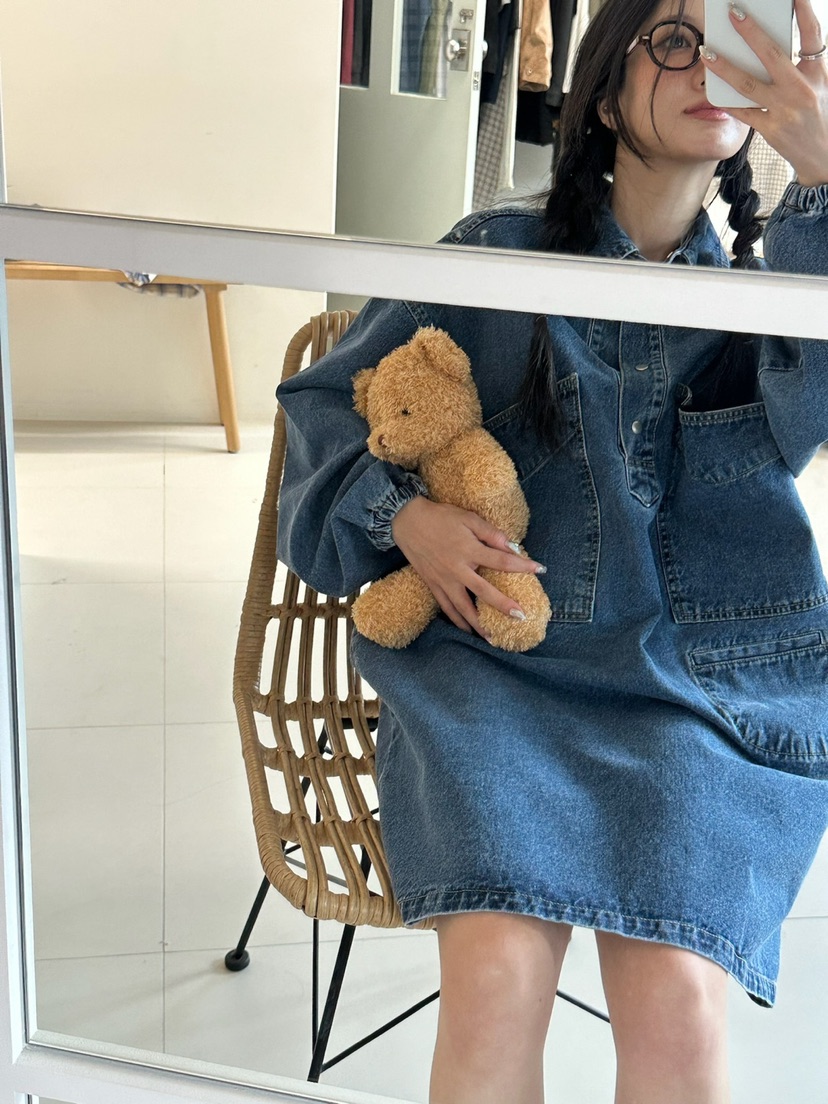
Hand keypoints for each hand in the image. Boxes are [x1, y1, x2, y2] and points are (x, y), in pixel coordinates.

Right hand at [390, 496, 545, 639]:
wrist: (407, 521)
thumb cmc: (440, 517)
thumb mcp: (468, 518)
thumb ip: (490, 532)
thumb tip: (512, 545)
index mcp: (468, 550)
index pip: (501, 560)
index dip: (522, 565)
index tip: (541, 569)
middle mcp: (457, 569)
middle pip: (484, 592)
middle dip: (504, 605)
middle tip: (521, 617)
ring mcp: (444, 580)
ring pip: (463, 608)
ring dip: (479, 625)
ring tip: (493, 638)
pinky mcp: (433, 585)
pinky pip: (447, 608)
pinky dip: (458, 621)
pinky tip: (468, 630)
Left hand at [700, 0, 827, 185]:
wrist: (825, 156)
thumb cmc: (821, 114)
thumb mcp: (822, 84)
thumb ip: (804, 63)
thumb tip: (780, 40)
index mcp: (819, 74)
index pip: (812, 35)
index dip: (803, 11)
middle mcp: (802, 90)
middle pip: (772, 55)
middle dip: (751, 32)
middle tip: (733, 13)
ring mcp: (785, 111)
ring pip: (749, 84)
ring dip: (725, 67)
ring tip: (707, 53)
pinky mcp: (771, 130)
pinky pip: (743, 112)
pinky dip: (726, 100)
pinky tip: (711, 88)